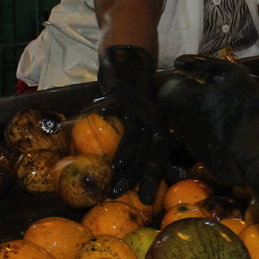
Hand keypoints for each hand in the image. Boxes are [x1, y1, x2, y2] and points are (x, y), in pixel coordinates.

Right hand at [97, 46, 169, 204]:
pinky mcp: (126, 92)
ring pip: (136, 133)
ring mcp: (140, 106)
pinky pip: (117, 106)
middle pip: (152, 150)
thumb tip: (133, 169)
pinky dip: (108, 112)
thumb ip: (140, 140)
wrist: (131, 58)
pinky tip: (98, 118)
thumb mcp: (142, 118)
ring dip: (127, 151)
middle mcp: (154, 118)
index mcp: (160, 126)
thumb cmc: (134, 95)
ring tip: (117, 168)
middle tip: (128, 194)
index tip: (145, 199)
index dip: (154, 177)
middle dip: (142, 173)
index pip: (160, 156)